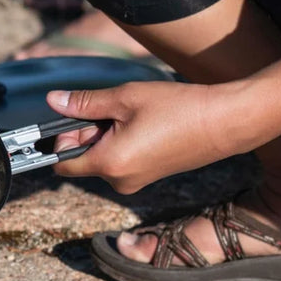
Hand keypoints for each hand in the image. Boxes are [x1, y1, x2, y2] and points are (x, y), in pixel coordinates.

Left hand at [46, 81, 238, 193]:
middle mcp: (119, 181)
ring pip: (103, 158)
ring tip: (133, 115)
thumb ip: (84, 102)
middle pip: (82, 159)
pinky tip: (144, 124)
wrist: (227, 122)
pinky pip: (122, 161)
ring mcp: (136, 182)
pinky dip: (122, 142)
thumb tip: (53, 101)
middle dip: (87, 134)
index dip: (61, 141)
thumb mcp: (125, 98)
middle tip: (111, 109)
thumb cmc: (178, 108)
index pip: (62, 164)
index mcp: (109, 165)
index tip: (72, 118)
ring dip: (106, 136)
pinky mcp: (149, 177)